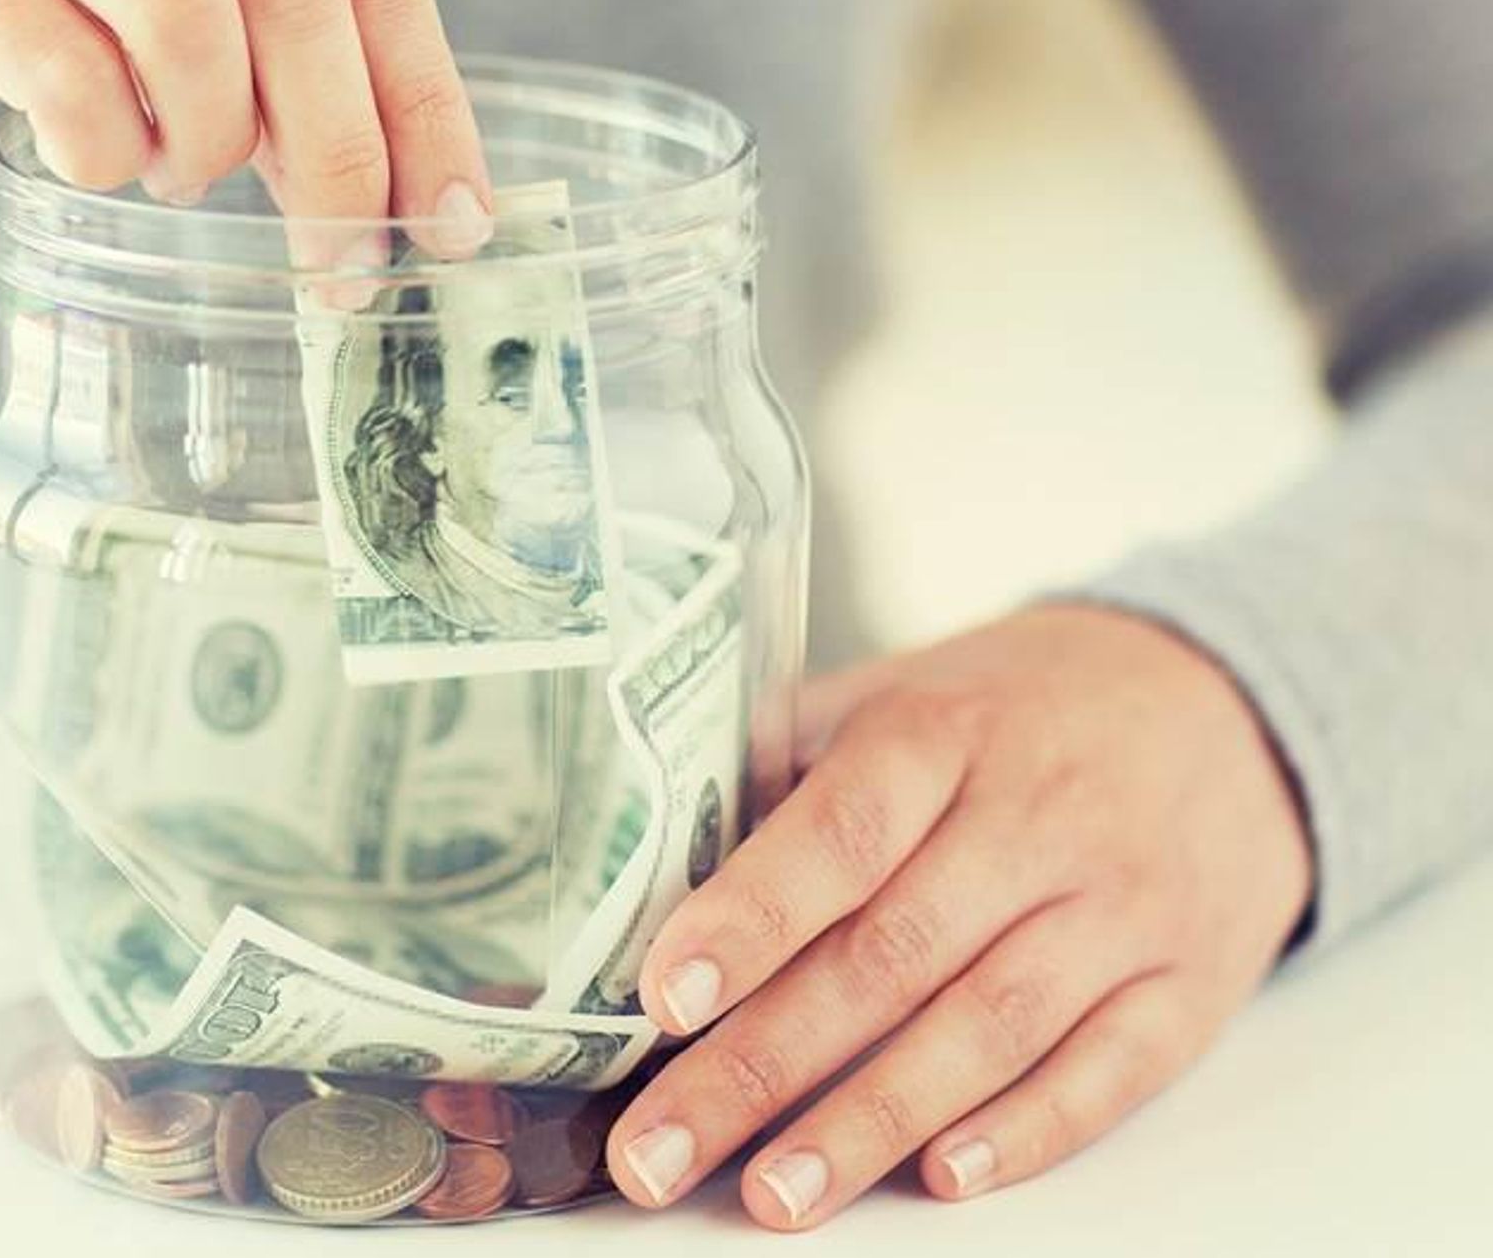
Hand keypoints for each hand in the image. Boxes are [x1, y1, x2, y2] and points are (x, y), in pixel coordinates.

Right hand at [0, 0, 491, 256]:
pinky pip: (63, 70)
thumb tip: (423, 200)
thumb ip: (291, 40)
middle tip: (343, 261)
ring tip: (183, 171)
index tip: (456, 220)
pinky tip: (101, 158)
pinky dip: (106, 149)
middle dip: (339, 149)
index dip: (423, 97)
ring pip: (184, 14)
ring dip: (209, 139)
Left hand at [606, 605, 1313, 1228]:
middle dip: (761, 1065)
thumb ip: (786, 754)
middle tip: (659, 1148)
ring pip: (988, 1029)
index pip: (841, 828)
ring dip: (873, 1122)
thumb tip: (653, 845)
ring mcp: (1121, 908)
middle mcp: (1037, 820)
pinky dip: (1028, 1131)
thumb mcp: (905, 687)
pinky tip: (942, 1177)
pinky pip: (1110, 1071)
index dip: (750, 916)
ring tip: (776, 1195)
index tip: (663, 996)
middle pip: (890, 955)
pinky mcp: (1189, 984)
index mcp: (943, 734)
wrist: (1229, 706)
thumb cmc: (1022, 707)